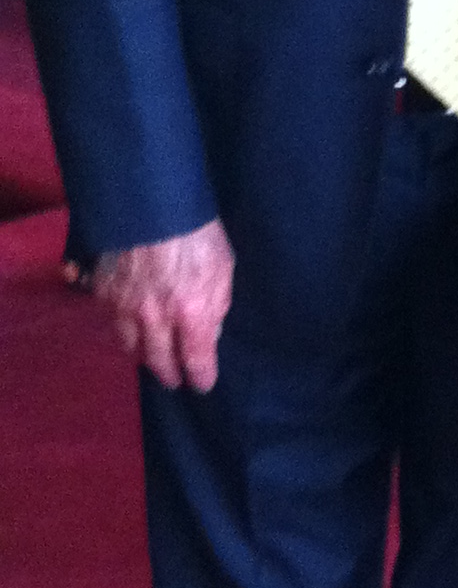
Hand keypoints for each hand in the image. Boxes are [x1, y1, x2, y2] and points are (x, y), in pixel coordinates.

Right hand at [93, 218, 234, 393]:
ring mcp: (124, 306)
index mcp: (191, 313)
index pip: (195, 360)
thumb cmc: (197, 230)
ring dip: (143, 356)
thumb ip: (217, 304)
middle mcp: (155, 318)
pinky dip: (122, 330)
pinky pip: (111, 322)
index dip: (200, 376)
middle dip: (169, 374)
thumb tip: (211, 330)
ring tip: (151, 359)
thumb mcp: (223, 267)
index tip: (203, 384)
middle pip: (158, 361)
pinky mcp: (103, 292)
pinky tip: (128, 329)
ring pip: (131, 346)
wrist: (150, 202)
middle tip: (174, 380)